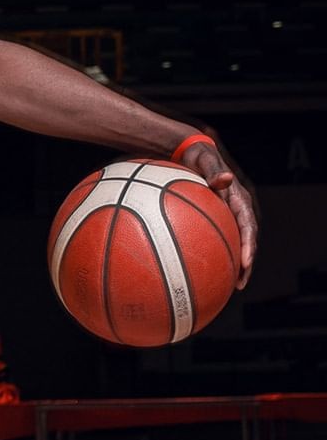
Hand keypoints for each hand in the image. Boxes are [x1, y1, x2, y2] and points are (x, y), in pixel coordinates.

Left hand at [180, 140, 256, 289]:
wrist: (190, 153)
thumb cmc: (196, 157)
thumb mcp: (204, 160)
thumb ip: (213, 171)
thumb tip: (225, 179)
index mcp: (238, 199)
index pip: (248, 226)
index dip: (248, 245)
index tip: (245, 262)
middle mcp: (236, 210)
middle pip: (246, 240)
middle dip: (246, 263)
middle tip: (240, 282)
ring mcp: (227, 215)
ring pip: (235, 243)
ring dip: (234, 264)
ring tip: (231, 285)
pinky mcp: (216, 218)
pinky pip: (219, 239)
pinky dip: (217, 254)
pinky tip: (205, 271)